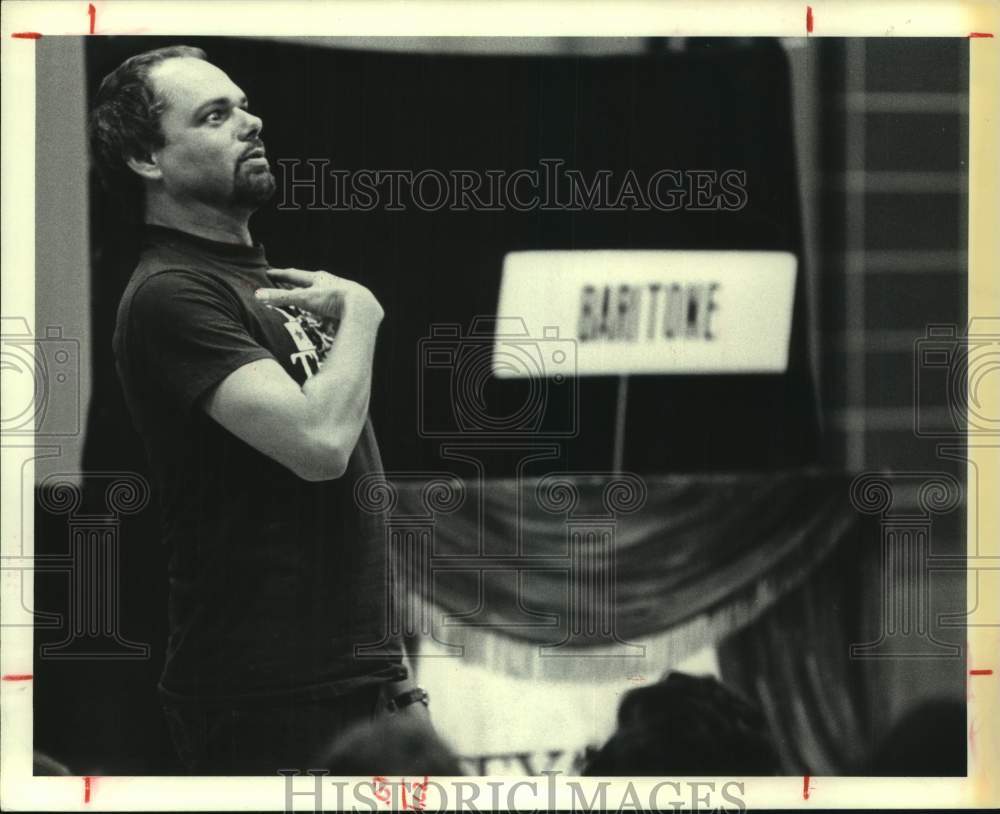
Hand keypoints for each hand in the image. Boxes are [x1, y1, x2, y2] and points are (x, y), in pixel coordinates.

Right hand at [256, 268, 383, 323]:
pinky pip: (334, 310)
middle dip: (298, 284)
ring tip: (308, 301)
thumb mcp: (304, 299)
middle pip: (310, 283)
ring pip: (323, 295)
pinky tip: (328, 321)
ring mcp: (340, 294)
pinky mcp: (349, 307)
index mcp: (317, 278)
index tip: (269, 272)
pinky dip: (328, 314)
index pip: (293, 274)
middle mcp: (329, 283)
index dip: (280, 274)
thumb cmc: (332, 299)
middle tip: (288, 283)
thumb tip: (257, 295)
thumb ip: (282, 298)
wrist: (362, 307)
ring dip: (314, 298)